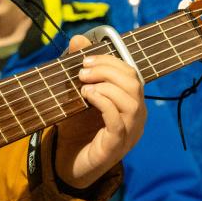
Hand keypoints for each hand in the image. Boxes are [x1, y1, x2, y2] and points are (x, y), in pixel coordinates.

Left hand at [53, 35, 145, 188]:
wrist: (66, 162)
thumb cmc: (75, 127)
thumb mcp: (75, 94)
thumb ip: (79, 68)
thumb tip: (79, 39)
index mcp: (130, 102)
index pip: (132, 74)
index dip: (111, 61)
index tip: (86, 58)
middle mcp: (136, 118)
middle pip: (136, 84)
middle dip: (108, 71)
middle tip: (82, 71)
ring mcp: (129, 133)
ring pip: (131, 102)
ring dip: (106, 87)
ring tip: (84, 85)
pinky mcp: (115, 147)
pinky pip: (118, 122)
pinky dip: (103, 103)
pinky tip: (87, 97)